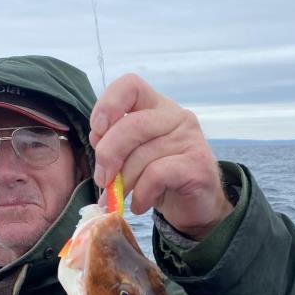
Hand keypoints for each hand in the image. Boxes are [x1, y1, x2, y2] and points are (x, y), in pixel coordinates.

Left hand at [89, 74, 232, 239]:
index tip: (97, 132)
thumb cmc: (160, 180)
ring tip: (123, 198)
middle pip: (132, 124)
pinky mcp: (198, 165)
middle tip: (103, 180)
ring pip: (142, 155)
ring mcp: (191, 139)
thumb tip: (97, 139)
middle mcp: (177, 116)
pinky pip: (156, 175)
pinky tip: (140, 204)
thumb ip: (114, 143)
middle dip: (109, 154)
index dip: (108, 105)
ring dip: (125, 183)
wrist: (195, 208)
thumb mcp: (132, 158)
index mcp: (157, 107)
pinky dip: (142, 194)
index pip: (130, 85)